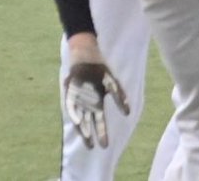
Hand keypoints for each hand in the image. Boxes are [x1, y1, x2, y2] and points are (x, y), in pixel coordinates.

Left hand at [63, 34, 129, 148]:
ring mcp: (78, 98)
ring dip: (84, 129)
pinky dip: (75, 113)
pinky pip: (72, 106)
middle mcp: (86, 102)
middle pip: (89, 121)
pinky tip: (78, 122)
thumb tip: (128, 112)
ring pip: (80, 117)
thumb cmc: (98, 67)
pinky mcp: (70, 92)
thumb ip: (120, 96)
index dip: (98, 133)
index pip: (96, 121)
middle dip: (94, 134)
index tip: (101, 146)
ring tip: (88, 141)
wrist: (85, 52)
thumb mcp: (112, 82)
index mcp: (95, 101)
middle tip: (97, 147)